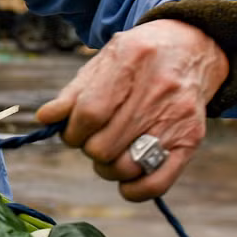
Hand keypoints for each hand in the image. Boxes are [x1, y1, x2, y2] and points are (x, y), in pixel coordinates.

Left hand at [35, 19, 227, 201]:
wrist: (191, 47)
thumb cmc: (137, 58)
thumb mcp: (104, 61)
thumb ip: (73, 93)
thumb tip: (45, 118)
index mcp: (130, 61)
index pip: (89, 113)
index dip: (72, 132)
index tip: (71, 132)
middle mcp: (158, 90)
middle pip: (104, 145)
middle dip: (88, 148)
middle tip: (92, 139)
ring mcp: (177, 117)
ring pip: (125, 167)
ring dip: (107, 168)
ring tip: (109, 152)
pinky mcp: (191, 140)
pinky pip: (157, 183)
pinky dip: (134, 189)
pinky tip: (126, 178)